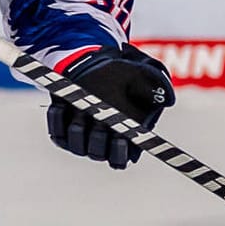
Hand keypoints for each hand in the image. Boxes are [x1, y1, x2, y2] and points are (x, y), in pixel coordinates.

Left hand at [48, 45, 174, 168]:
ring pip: (77, 146)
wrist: (95, 65)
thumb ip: (159, 85)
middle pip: (98, 153)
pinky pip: (56, 133)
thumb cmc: (123, 74)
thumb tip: (168, 99)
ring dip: (78, 130)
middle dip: (99, 139)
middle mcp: (102, 143)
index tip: (122, 137)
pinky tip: (61, 104)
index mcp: (123, 138)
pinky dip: (57, 120)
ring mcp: (80, 139)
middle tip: (100, 119)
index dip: (121, 153)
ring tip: (80, 109)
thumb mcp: (145, 74)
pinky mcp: (61, 130)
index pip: (121, 160)